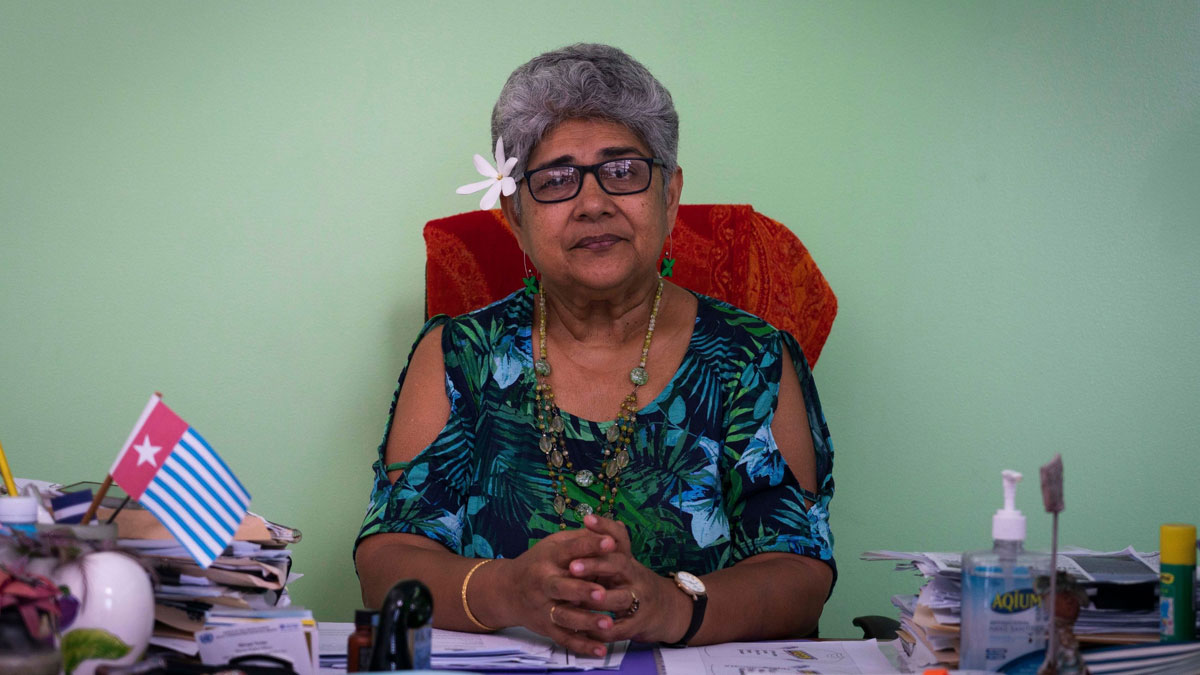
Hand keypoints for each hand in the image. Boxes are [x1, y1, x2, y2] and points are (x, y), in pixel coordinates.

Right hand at [491, 525, 621, 656]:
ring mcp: (543, 607)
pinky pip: (564, 638)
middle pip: (561, 587)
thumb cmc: (540, 562)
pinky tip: (600, 649)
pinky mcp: (546, 627)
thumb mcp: (554, 544)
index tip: (610, 543)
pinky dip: (582, 646)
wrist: (507, 590)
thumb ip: (580, 540)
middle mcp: (543, 582)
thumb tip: (611, 532)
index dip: (589, 546)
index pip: (569, 550)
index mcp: (548, 557)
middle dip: (581, 590)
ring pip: (564, 616)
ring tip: (608, 623)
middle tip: (602, 593)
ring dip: (585, 621)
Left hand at [557, 514, 690, 644]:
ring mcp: (640, 601)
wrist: (671, 611)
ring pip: (620, 599)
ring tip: (576, 600)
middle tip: (572, 566)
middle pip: (618, 565)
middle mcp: (636, 576)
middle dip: (595, 565)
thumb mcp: (626, 564)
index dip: (604, 528)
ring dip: (598, 600)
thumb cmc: (636, 584)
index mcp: (629, 560)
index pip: (619, 539)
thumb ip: (608, 547)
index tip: (587, 518)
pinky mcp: (639, 625)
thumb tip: (588, 519)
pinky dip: (601, 631)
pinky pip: (620, 629)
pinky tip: (583, 631)